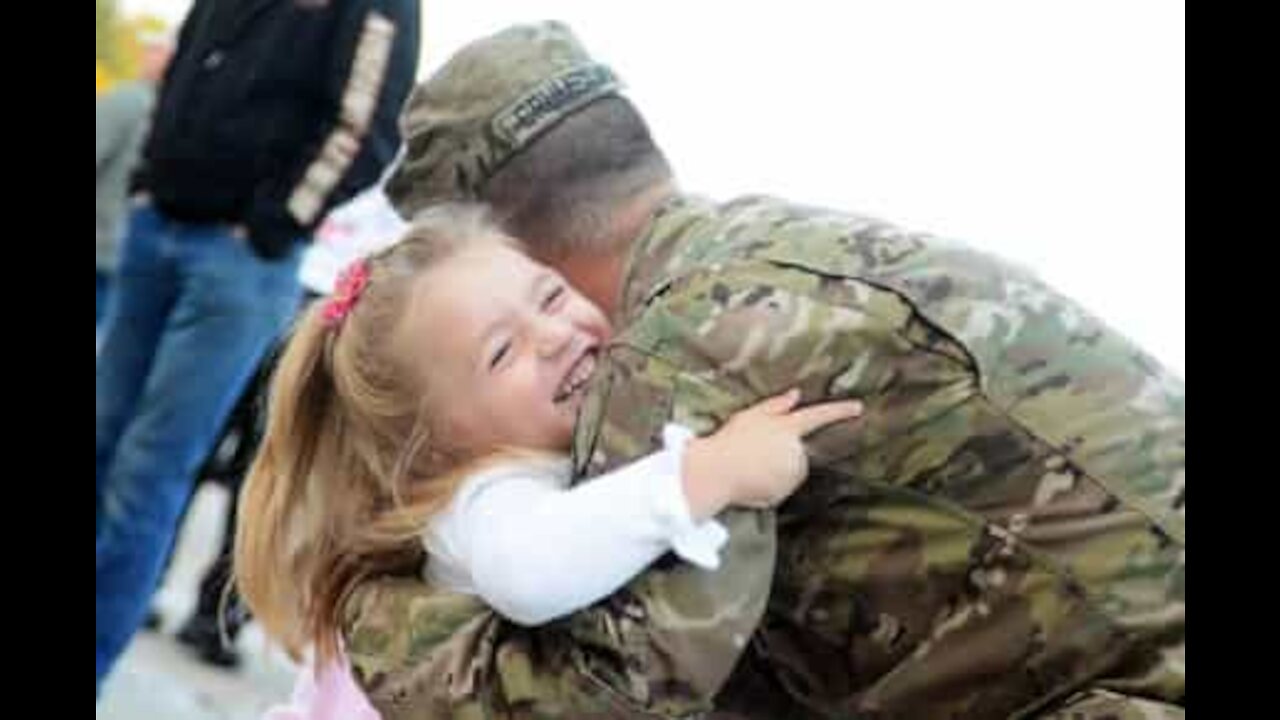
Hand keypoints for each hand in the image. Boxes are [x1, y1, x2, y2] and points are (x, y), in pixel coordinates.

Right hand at [681, 389, 863, 517]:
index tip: (859, 407)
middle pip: (798, 451)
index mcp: (788, 427)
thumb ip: (775, 405)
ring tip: (752, 469)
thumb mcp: (750, 416)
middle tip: (755, 455)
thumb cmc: (730, 441)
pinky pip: (781, 489)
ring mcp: (792, 473)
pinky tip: (753, 483)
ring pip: (789, 472)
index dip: (839, 411)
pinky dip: (771, 488)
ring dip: (776, 471)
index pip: (818, 416)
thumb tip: (795, 394)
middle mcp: (795, 450)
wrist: (718, 472)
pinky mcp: (785, 492)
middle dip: (783, 453)